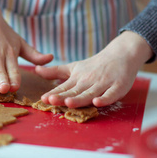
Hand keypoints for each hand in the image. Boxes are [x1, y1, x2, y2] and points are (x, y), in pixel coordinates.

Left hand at [35, 31, 152, 107]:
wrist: (121, 54)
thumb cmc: (95, 65)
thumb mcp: (74, 67)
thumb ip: (55, 71)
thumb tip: (36, 70)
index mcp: (78, 78)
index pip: (64, 87)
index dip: (54, 93)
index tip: (44, 98)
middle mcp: (89, 81)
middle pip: (75, 91)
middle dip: (63, 96)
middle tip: (52, 101)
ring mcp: (103, 84)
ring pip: (90, 93)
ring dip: (80, 98)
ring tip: (69, 103)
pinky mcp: (118, 87)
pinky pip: (111, 95)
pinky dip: (105, 99)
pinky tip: (97, 103)